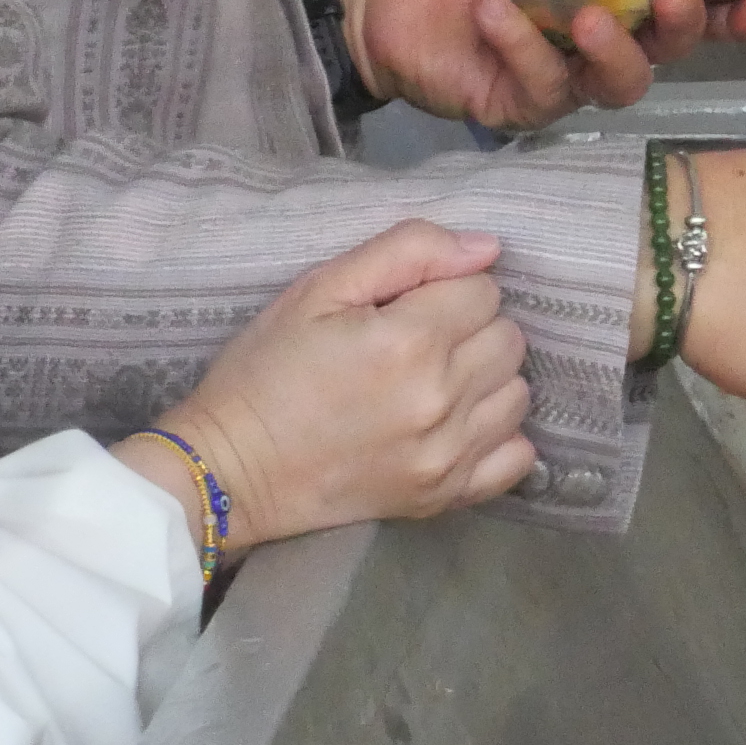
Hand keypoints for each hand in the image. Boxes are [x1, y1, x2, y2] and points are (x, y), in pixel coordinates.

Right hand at [119, 223, 535, 555]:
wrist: (228, 471)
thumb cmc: (265, 373)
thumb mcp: (316, 291)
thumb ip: (407, 252)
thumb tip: (487, 248)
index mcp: (410, 340)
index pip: (484, 290)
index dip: (447, 290)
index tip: (407, 307)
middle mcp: (440, 398)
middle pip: (508, 339)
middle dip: (471, 329)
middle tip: (418, 342)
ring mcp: (448, 454)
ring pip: (517, 393)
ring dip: (487, 380)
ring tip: (434, 383)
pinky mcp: (445, 496)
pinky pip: (516, 458)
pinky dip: (498, 436)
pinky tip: (458, 426)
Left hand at [331, 0, 745, 128]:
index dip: (737, 2)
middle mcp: (604, 27)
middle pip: (674, 46)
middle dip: (689, 26)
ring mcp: (564, 71)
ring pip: (624, 83)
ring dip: (617, 50)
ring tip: (586, 17)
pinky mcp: (520, 103)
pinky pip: (545, 90)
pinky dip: (523, 49)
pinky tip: (493, 12)